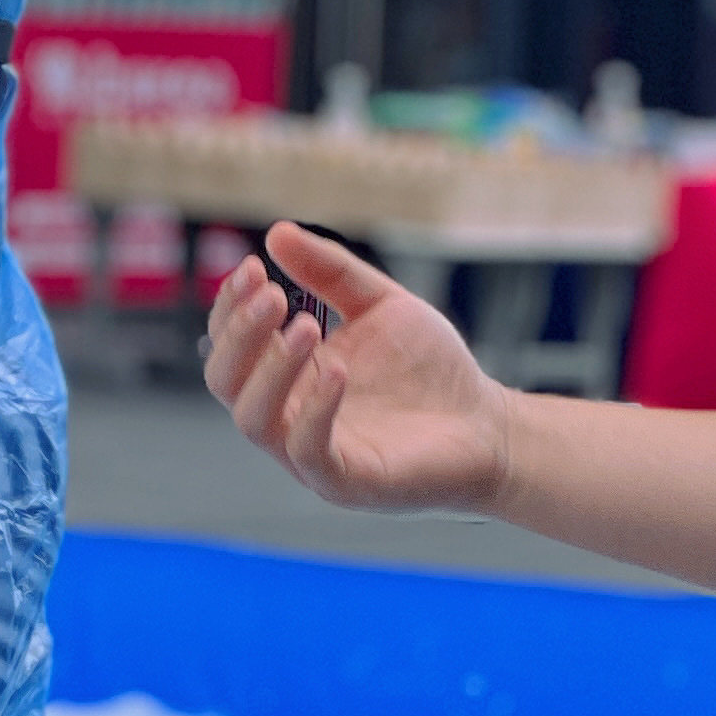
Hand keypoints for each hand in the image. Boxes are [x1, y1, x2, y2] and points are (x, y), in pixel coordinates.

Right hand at [204, 222, 516, 513]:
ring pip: (254, 420)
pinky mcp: (344, 481)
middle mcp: (287, 415)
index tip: (251, 267)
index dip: (231, 307)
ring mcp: (310, 454)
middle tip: (271, 295)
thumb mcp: (380, 304)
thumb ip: (331, 272)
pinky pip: (309, 452)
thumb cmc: (430, 368)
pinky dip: (316, 410)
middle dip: (240, 335)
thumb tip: (277, 233)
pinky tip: (338, 370)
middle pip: (226, 381)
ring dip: (270, 370)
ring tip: (305, 325)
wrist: (488, 424)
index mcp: (288, 375)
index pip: (231, 344)